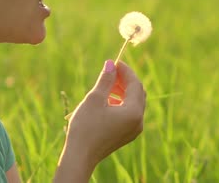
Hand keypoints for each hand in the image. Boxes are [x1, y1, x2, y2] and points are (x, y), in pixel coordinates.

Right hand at [54, 60, 145, 181]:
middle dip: (125, 80)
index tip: (114, 62)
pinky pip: (129, 113)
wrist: (80, 156)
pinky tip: (107, 99)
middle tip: (111, 71)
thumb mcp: (95, 99)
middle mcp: (138, 121)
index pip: (135, 84)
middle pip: (138, 93)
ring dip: (123, 91)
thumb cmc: (86, 126)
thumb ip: (106, 79)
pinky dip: (121, 102)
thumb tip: (111, 63)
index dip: (126, 71)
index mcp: (133, 112)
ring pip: (134, 103)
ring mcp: (134, 130)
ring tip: (107, 84)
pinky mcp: (127, 134)